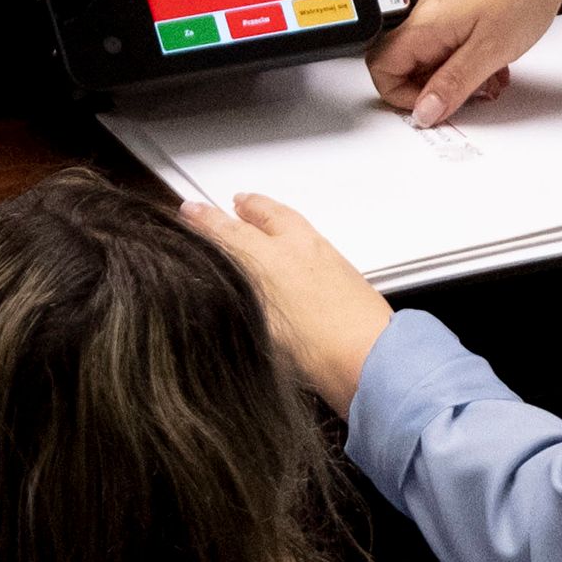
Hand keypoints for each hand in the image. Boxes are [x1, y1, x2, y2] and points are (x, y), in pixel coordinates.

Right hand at [183, 195, 392, 413]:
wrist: (370, 359)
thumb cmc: (317, 349)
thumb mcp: (260, 326)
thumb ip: (236, 298)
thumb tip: (223, 283)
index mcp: (268, 259)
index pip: (228, 231)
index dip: (206, 221)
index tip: (190, 211)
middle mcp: (297, 250)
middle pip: (267, 215)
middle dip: (248, 206)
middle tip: (236, 202)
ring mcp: (325, 258)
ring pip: (293, 224)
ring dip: (273, 217)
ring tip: (262, 220)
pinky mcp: (344, 271)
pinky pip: (312, 239)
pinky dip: (296, 235)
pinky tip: (295, 252)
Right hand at [367, 0, 561, 126]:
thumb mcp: (488, 52)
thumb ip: (453, 85)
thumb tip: (424, 111)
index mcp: (426, 23)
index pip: (381, 66)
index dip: (400, 94)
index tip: (432, 107)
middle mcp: (430, 12)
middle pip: (408, 63)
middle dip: (434, 89)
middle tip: (467, 97)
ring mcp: (447, 6)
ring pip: (434, 54)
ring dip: (456, 77)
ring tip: (489, 82)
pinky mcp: (466, 3)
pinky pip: (453, 41)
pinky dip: (469, 60)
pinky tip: (496, 64)